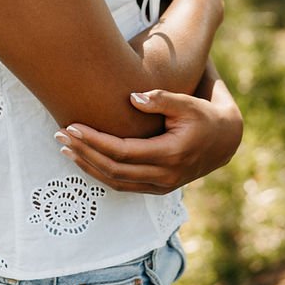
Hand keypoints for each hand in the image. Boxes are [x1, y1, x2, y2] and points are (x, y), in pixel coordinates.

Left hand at [54, 82, 243, 194]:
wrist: (225, 140)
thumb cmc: (203, 114)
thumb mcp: (187, 102)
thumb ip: (160, 99)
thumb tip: (132, 97)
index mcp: (171, 154)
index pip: (122, 152)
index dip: (94, 141)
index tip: (72, 126)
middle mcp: (165, 175)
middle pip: (113, 169)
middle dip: (83, 152)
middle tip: (59, 136)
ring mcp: (162, 185)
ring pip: (116, 182)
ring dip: (88, 166)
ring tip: (64, 149)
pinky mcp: (158, 187)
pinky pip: (123, 185)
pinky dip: (101, 174)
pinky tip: (84, 160)